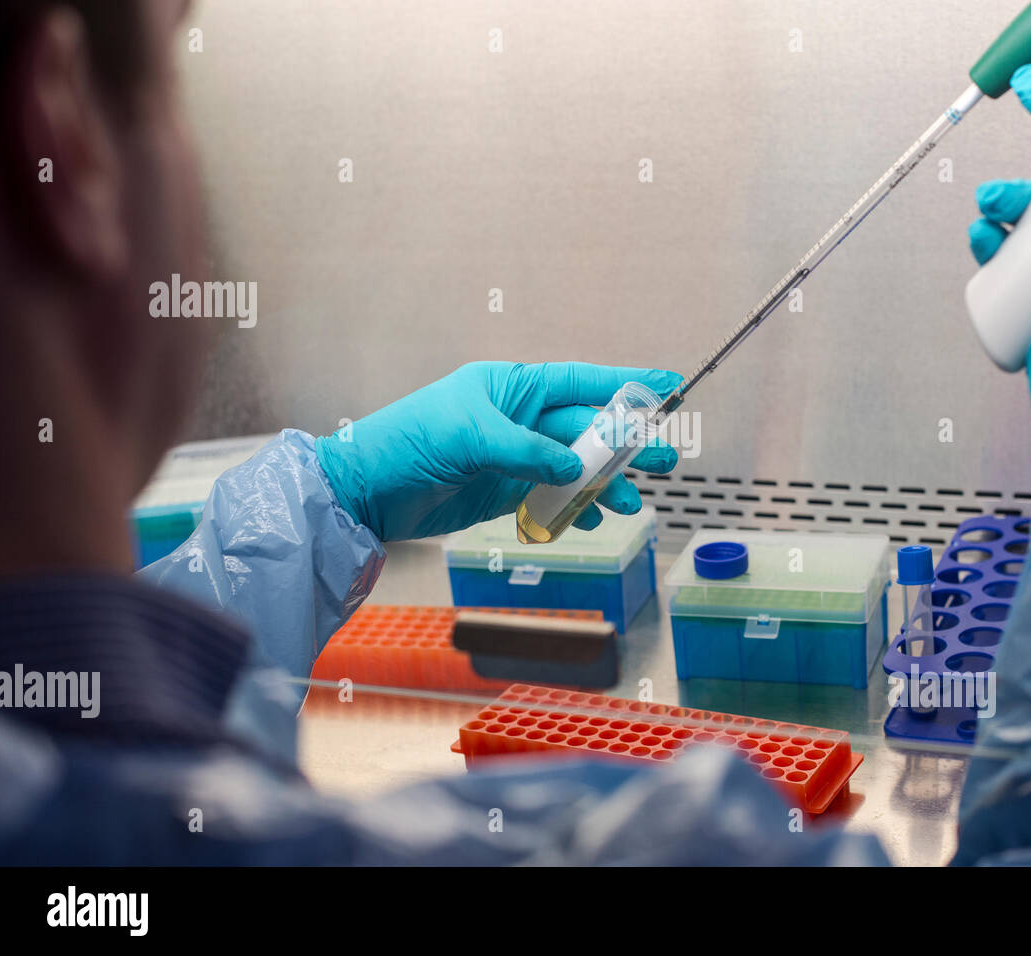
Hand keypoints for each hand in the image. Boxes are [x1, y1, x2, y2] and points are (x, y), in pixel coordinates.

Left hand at [315, 362, 681, 540]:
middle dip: (622, 445)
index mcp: (511, 388)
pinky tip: (591, 519)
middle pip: (584, 429)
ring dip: (601, 485)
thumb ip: (527, 452)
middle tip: (661, 459)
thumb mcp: (470, 438)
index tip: (666, 386)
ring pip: (572, 468)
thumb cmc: (407, 442)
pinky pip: (550, 497)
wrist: (364, 492)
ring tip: (630, 505)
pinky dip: (571, 508)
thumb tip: (576, 467)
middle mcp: (517, 418)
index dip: (623, 385)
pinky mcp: (502, 491)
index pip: (579, 381)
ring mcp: (512, 457)